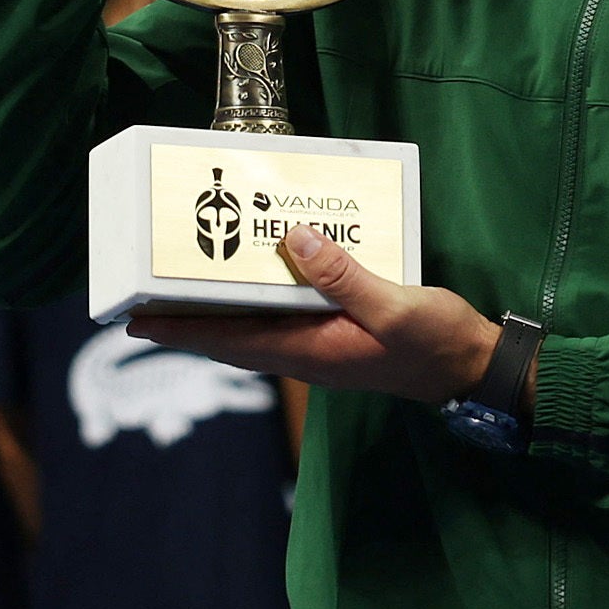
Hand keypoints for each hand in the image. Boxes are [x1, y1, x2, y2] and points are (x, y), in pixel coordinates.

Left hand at [126, 225, 500, 405]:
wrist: (472, 368)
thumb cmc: (436, 344)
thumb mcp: (395, 307)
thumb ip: (345, 277)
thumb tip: (295, 240)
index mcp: (312, 351)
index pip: (230, 341)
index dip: (181, 331)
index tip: (136, 321)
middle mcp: (306, 353)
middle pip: (231, 337)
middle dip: (186, 321)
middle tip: (144, 297)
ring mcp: (320, 346)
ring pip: (254, 328)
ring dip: (219, 309)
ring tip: (187, 281)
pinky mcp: (336, 334)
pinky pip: (283, 317)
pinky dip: (259, 300)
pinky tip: (260, 273)